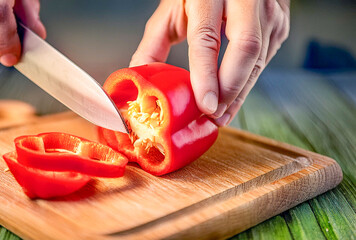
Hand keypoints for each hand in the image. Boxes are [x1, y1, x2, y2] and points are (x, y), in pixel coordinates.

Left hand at [130, 0, 289, 125]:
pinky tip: (233, 95)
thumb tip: (140, 75)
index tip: (205, 105)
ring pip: (259, 59)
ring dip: (240, 92)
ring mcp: (267, 11)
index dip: (207, 75)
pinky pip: (265, 60)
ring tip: (221, 113)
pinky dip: (248, 83)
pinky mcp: (279, 24)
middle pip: (245, 48)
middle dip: (230, 89)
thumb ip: (154, 42)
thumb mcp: (171, 10)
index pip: (208, 38)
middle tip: (214, 114)